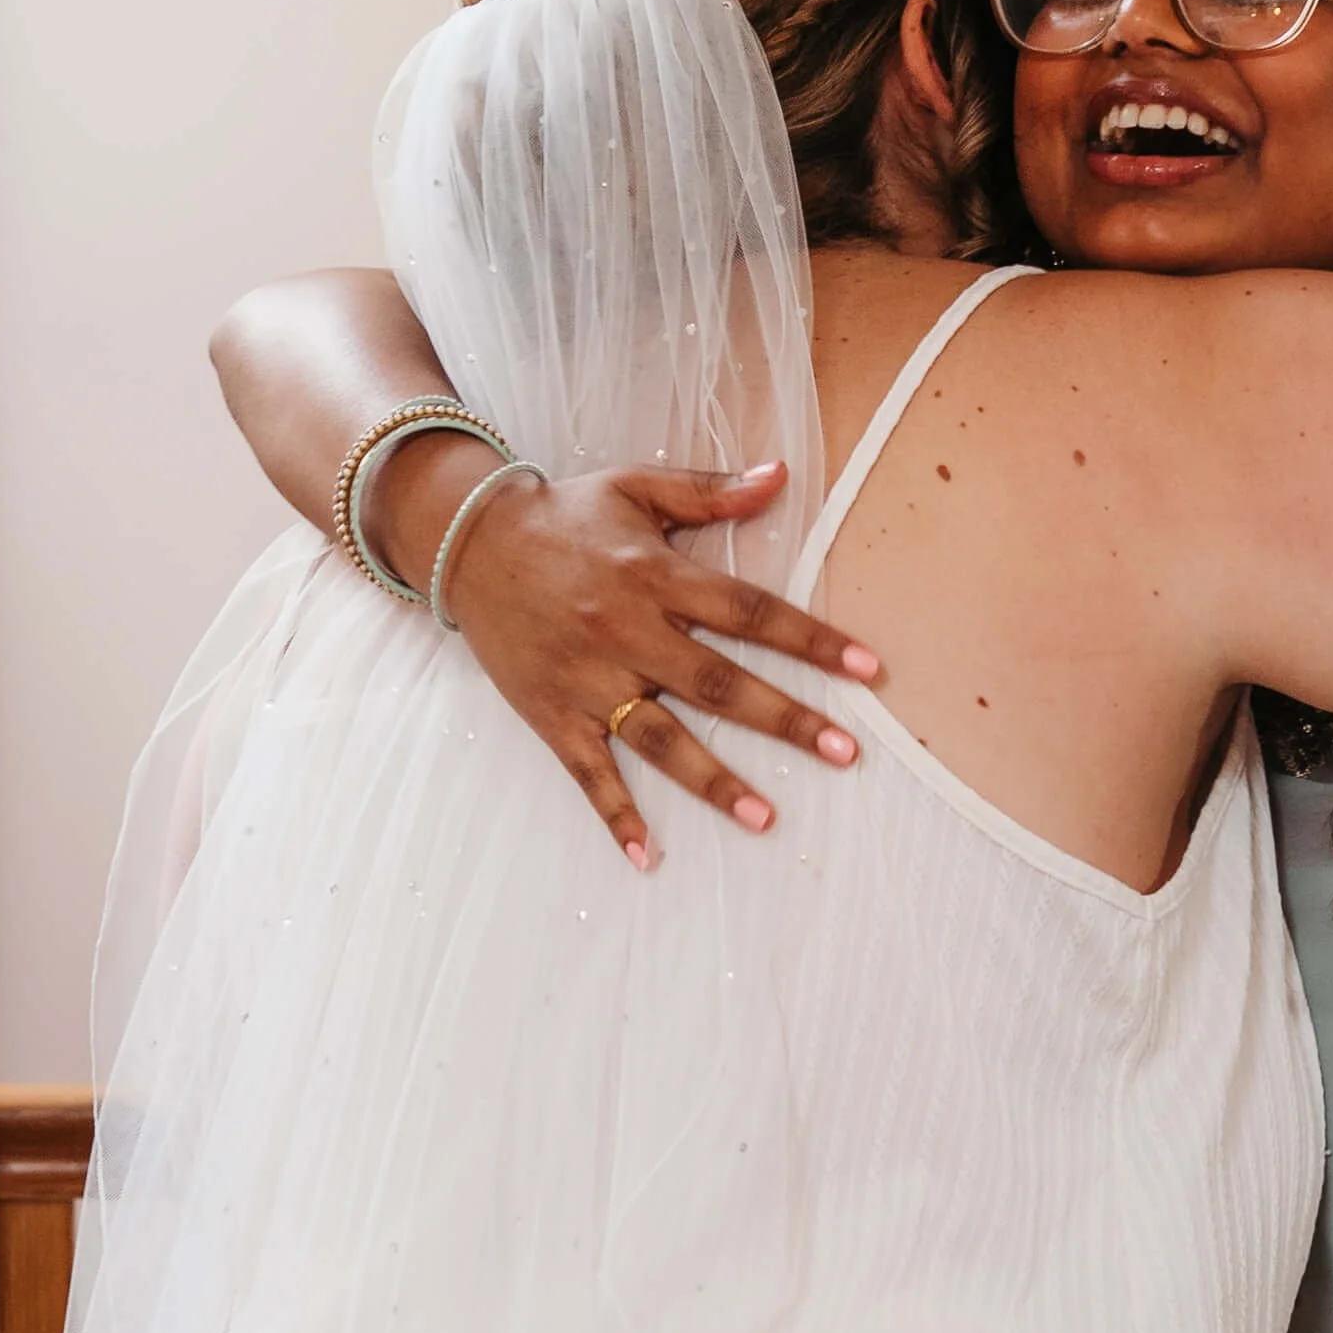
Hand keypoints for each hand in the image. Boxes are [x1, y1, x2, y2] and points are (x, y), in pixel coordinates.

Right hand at [380, 445, 879, 865]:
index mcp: (655, 576)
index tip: (867, 668)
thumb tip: (781, 476)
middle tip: (844, 752)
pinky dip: (616, 815)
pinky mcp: (552, 714)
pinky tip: (649, 856)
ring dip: (714, 781)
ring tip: (767, 819)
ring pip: (660, 739)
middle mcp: (626, 632)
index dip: (811, 639)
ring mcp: (589, 680)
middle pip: (718, 683)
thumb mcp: (636, 488)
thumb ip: (711, 491)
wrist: (465, 541)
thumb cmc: (563, 515)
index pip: (749, 612)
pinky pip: (588, 772)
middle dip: (785, 719)